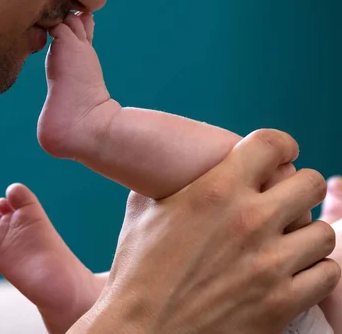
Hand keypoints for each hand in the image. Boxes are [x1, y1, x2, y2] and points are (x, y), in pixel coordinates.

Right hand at [71, 129, 339, 332]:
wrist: (140, 331)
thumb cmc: (136, 271)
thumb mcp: (142, 212)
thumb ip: (170, 183)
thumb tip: (176, 169)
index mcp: (214, 191)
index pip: (273, 144)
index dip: (281, 146)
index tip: (281, 157)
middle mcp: (248, 220)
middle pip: (309, 182)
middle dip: (297, 189)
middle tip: (283, 201)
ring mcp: (269, 264)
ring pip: (323, 232)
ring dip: (306, 234)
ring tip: (287, 242)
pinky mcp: (282, 302)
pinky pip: (326, 274)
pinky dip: (312, 272)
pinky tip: (290, 272)